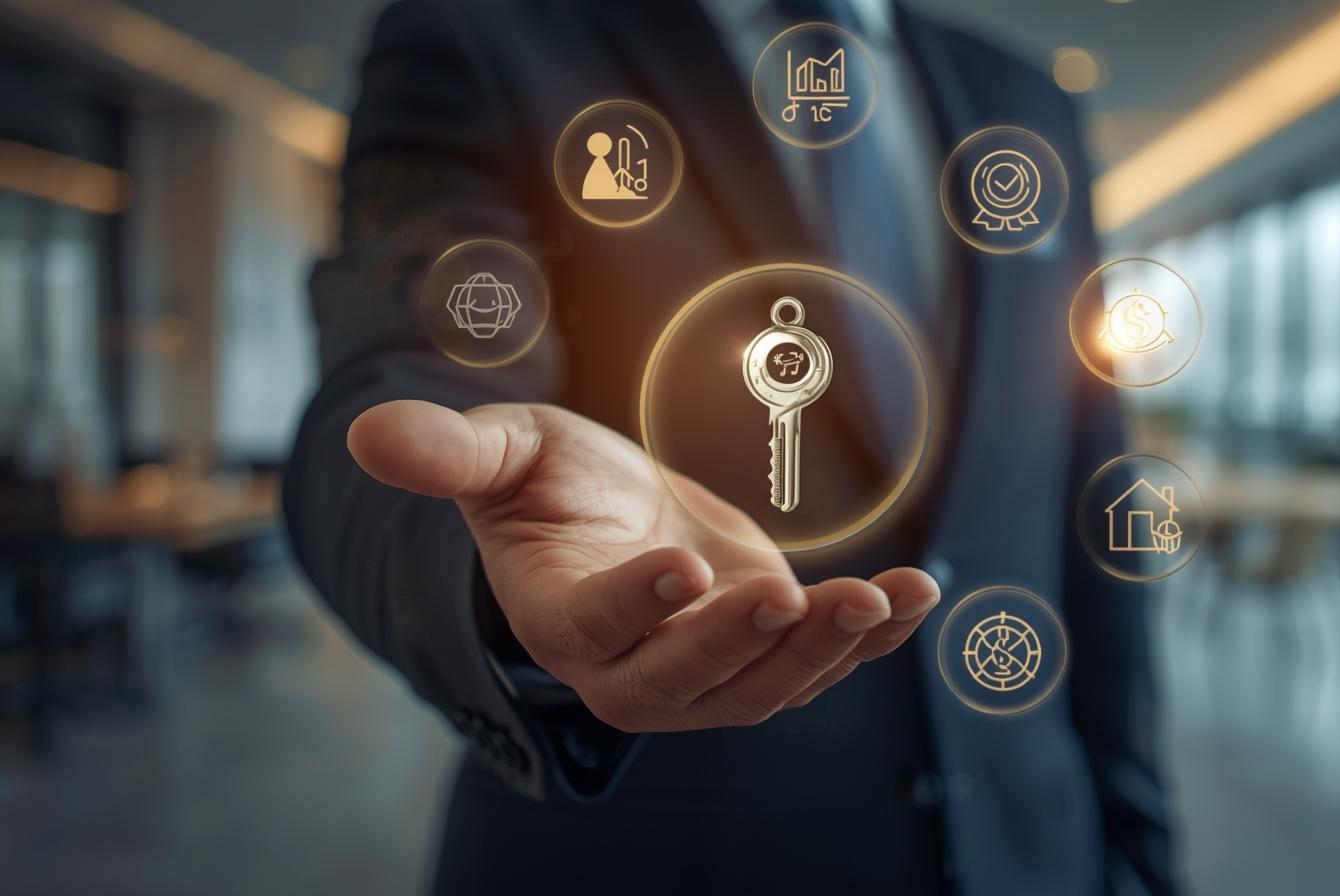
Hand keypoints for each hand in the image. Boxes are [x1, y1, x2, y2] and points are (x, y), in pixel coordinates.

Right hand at [347, 400, 939, 731]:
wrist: (613, 518)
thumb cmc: (550, 484)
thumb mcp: (505, 452)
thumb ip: (451, 454)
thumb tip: (366, 432)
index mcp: (564, 615)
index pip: (596, 627)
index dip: (636, 605)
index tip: (680, 566)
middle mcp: (633, 665)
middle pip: (686, 680)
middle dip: (741, 647)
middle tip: (793, 599)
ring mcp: (705, 670)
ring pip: (763, 686)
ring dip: (825, 650)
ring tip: (883, 599)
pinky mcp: (761, 653)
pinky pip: (818, 660)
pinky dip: (872, 636)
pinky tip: (920, 596)